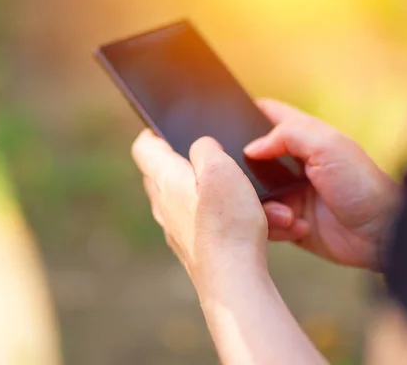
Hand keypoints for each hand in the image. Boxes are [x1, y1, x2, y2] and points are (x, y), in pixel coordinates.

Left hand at [131, 130, 267, 283]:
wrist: (233, 278)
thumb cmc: (227, 222)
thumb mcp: (220, 168)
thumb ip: (206, 148)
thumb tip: (201, 146)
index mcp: (165, 179)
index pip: (144, 147)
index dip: (156, 133)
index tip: (172, 128)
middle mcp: (165, 205)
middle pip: (170, 173)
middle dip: (197, 164)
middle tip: (223, 161)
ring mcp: (178, 229)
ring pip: (196, 200)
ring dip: (225, 196)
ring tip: (258, 201)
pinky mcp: (195, 247)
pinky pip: (211, 223)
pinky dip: (232, 218)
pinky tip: (262, 222)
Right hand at [244, 99, 401, 270]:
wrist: (381, 233)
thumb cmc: (362, 184)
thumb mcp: (327, 146)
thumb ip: (287, 136)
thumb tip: (252, 148)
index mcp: (305, 137)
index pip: (270, 115)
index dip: (248, 111)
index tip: (223, 117)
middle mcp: (294, 164)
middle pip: (253, 158)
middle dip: (243, 168)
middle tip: (235, 177)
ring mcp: (291, 194)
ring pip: (254, 194)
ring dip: (263, 203)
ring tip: (287, 212)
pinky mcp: (291, 222)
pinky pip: (267, 222)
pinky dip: (276, 225)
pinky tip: (297, 225)